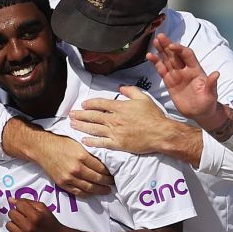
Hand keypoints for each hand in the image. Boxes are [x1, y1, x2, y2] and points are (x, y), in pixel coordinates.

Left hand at [6, 197, 67, 231]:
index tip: (22, 208)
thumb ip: (26, 202)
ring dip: (14, 224)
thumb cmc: (50, 223)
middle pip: (11, 214)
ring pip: (9, 225)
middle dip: (16, 213)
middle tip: (23, 217)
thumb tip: (11, 200)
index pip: (17, 205)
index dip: (19, 205)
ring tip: (22, 225)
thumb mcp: (43, 208)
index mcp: (35, 216)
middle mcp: (29, 228)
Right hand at [18, 125, 113, 195]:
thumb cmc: (61, 143)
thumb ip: (90, 153)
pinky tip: (93, 193)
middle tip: (113, 183)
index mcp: (82, 156)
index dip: (109, 172)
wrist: (42, 148)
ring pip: (89, 188)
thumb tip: (104, 161)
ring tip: (106, 190)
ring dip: (100, 190)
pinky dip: (87, 194)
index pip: (101, 168)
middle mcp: (76, 169)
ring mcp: (69, 178)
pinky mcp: (62, 183)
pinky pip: (78, 192)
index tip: (113, 173)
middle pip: (97, 179)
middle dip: (107, 182)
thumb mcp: (78, 143)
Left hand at [69, 87, 195, 160]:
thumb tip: (120, 87)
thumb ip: (130, 91)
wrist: (160, 133)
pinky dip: (91, 141)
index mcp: (120, 107)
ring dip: (81, 126)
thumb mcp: (143, 98)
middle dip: (80, 115)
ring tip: (72, 125)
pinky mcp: (118, 144)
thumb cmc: (153, 116)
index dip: (89, 103)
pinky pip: (101, 143)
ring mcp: (115, 132)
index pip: (100, 103)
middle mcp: (114, 119)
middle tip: (71, 114)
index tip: (83, 104)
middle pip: (93, 116)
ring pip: (94, 129)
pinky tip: (83, 140)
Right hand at [150, 34, 221, 128]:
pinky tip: (149, 56)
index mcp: (196, 70)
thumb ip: (211, 84)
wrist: (200, 113)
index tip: (171, 46)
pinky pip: (162, 70)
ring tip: (154, 42)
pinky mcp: (169, 82)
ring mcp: (177, 75)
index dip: (180, 49)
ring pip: (168, 60)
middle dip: (168, 45)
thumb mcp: (211, 94)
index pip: (187, 55)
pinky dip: (156, 63)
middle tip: (160, 36)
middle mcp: (185, 70)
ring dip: (161, 51)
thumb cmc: (208, 103)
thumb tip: (216, 74)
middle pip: (175, 54)